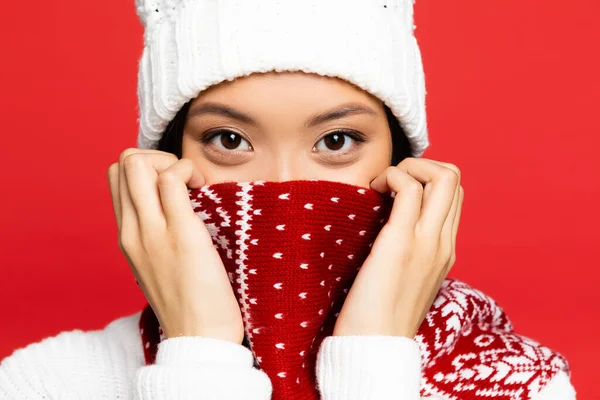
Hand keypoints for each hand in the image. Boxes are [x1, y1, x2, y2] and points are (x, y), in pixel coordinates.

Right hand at [107, 148, 243, 343]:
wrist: (200, 336)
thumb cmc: (188, 301)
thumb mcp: (160, 264)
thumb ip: (156, 235)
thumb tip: (173, 208)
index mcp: (127, 236)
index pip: (116, 178)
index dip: (146, 168)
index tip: (175, 186)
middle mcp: (132, 231)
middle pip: (122, 163)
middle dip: (156, 157)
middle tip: (184, 181)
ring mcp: (153, 231)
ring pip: (138, 163)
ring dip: (172, 161)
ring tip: (195, 185)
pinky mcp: (181, 234)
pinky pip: (173, 180)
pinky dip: (190, 172)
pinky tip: (206, 190)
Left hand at [333, 157, 463, 337]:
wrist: (374, 346)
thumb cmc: (379, 314)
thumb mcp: (404, 277)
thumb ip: (407, 250)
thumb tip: (387, 222)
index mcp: (444, 250)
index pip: (453, 196)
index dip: (427, 179)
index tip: (396, 190)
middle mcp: (443, 243)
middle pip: (456, 178)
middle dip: (422, 164)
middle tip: (391, 181)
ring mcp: (427, 242)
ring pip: (444, 175)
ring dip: (409, 167)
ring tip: (382, 185)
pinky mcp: (401, 243)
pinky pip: (409, 187)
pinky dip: (392, 176)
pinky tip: (372, 190)